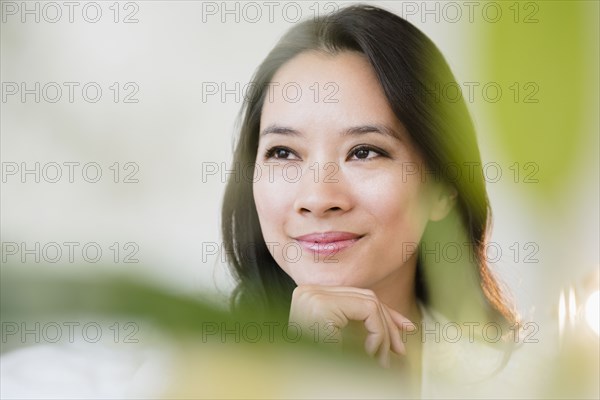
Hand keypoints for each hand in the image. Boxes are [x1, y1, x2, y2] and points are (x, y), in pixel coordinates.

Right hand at [289, 285, 415, 367]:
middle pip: (364, 296)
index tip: (405, 328)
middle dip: (389, 322)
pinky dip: (378, 333)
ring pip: (370, 302)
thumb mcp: (345, 341)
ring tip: (382, 359)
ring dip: (383, 333)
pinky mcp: (321, 306)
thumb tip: (401, 323)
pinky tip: (370, 353)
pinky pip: (369, 311)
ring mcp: (312, 296)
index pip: (356, 296)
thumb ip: (362, 325)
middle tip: (400, 349)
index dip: (383, 313)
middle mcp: (307, 292)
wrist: (303, 386)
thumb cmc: (319, 370)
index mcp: (308, 297)